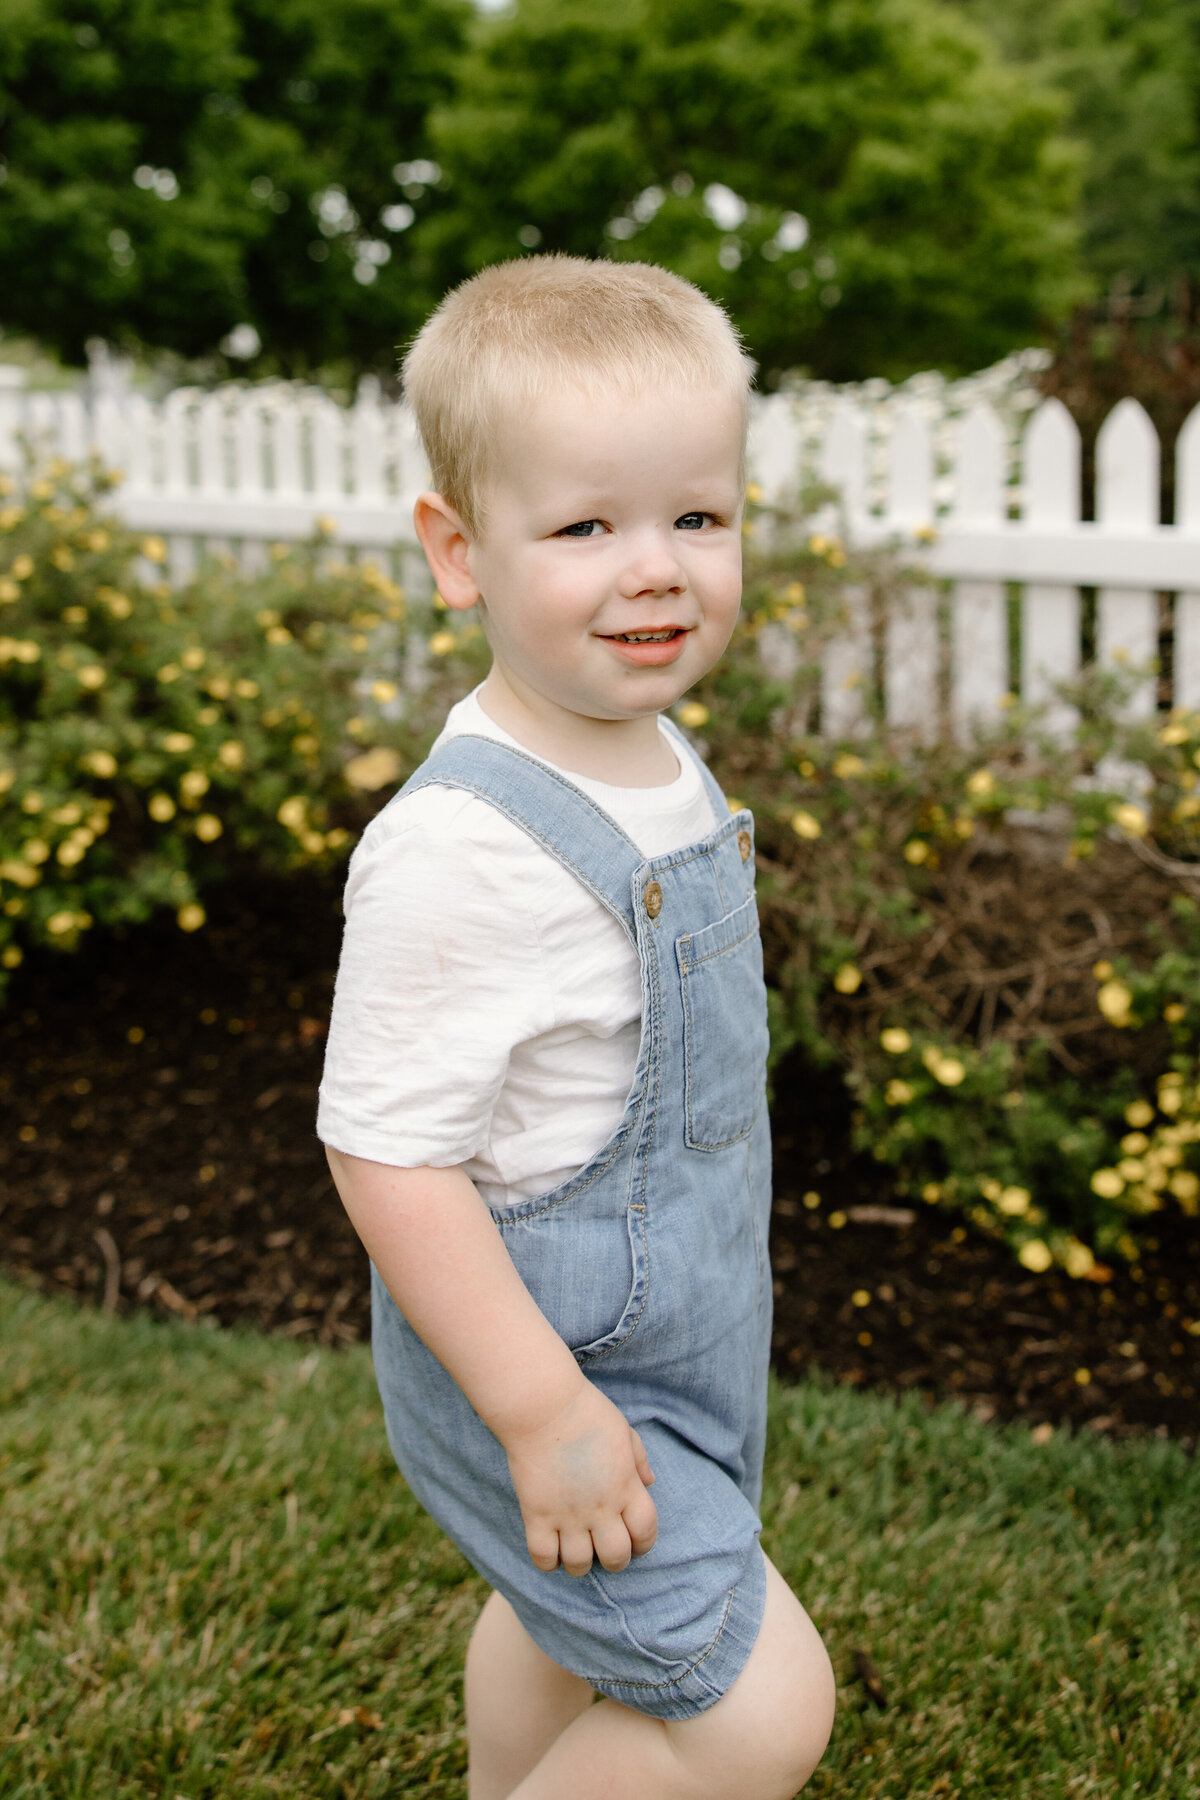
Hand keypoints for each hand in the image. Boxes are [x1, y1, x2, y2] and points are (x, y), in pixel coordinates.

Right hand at [501, 1379, 657, 1577]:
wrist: (542, 1405)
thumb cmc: (586, 1411)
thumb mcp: (624, 1431)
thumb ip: (639, 1460)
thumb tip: (650, 1482)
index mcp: (626, 1486)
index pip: (646, 1533)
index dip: (643, 1543)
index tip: (633, 1538)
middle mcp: (601, 1507)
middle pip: (616, 1557)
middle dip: (615, 1560)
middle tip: (605, 1547)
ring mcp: (568, 1514)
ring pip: (580, 1565)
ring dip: (581, 1563)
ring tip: (576, 1548)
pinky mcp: (537, 1514)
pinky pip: (543, 1557)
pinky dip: (548, 1561)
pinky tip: (550, 1547)